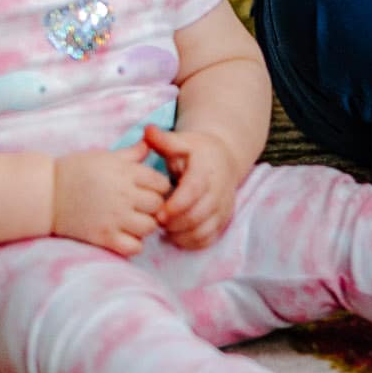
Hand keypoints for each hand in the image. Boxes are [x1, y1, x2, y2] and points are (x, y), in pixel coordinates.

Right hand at [50, 148, 169, 255]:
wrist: (45, 193)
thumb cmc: (74, 171)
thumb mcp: (104, 156)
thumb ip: (130, 153)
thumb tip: (149, 144)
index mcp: (125, 173)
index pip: (162, 184)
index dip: (159, 187)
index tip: (149, 190)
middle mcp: (123, 195)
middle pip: (158, 206)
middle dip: (154, 206)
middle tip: (142, 207)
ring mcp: (114, 218)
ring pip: (150, 227)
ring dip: (145, 225)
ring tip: (133, 221)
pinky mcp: (103, 237)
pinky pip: (134, 247)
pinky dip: (134, 244)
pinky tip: (125, 236)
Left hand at [146, 124, 244, 248]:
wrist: (224, 159)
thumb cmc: (197, 151)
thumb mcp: (182, 141)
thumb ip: (164, 140)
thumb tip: (147, 130)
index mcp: (207, 170)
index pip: (194, 191)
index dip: (177, 205)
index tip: (159, 213)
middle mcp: (219, 190)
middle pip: (198, 215)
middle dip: (175, 222)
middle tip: (156, 221)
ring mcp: (223, 207)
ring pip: (204, 230)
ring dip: (181, 234)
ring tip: (166, 227)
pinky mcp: (223, 220)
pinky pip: (208, 238)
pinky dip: (191, 242)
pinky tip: (177, 235)